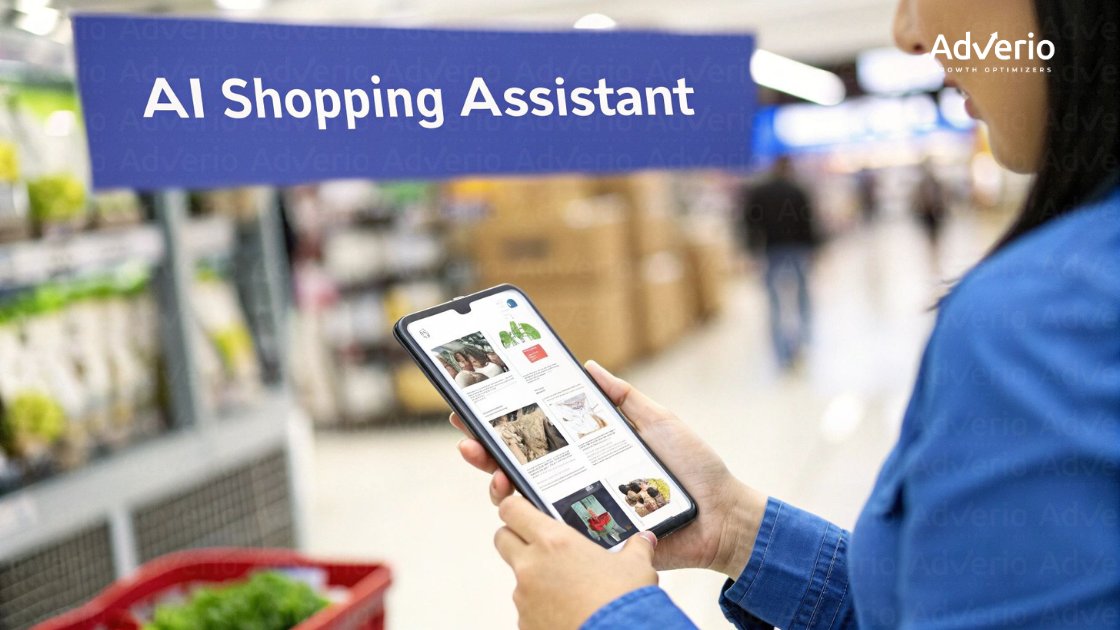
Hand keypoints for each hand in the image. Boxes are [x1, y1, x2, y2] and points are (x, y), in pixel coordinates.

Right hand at [451, 360, 767, 577]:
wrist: (720, 515)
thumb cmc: (692, 467)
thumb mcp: (657, 421)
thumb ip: (623, 398)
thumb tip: (587, 366)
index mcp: (590, 448)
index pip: (541, 431)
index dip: (509, 418)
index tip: (479, 400)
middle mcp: (578, 476)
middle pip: (522, 461)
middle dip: (486, 445)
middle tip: (466, 431)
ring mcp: (580, 506)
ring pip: (525, 494)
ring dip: (496, 476)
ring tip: (486, 463)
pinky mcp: (589, 534)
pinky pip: (549, 525)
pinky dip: (524, 510)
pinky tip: (510, 493)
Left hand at [494, 495, 657, 629]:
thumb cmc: (623, 602)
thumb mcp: (636, 567)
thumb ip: (636, 548)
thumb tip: (645, 540)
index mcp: (554, 541)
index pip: (512, 510)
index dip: (516, 507)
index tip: (523, 510)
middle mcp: (531, 565)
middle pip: (503, 538)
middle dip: (516, 538)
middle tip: (543, 547)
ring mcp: (524, 597)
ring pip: (518, 577)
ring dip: (535, 578)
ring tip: (568, 588)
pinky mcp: (524, 624)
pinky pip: (527, 609)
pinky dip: (541, 608)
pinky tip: (567, 612)